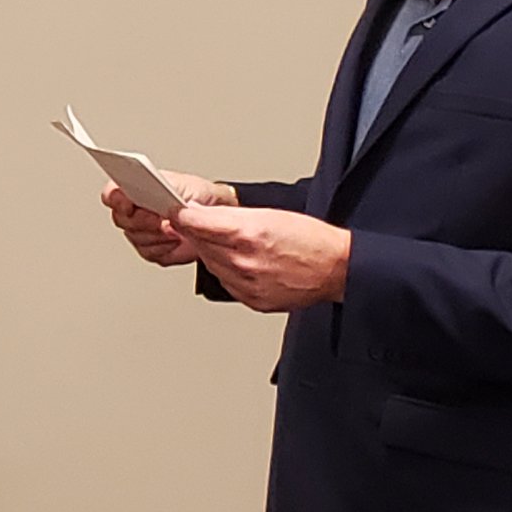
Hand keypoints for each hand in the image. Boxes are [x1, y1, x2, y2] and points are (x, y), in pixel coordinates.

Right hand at [101, 173, 234, 265]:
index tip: (128, 204)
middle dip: (144, 222)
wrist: (214, 215)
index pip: (112, 194)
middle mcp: (133, 211)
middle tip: (162, 220)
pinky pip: (151, 254)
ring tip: (176, 229)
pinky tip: (178, 240)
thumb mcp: (182, 183)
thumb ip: (164, 188)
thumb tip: (156, 199)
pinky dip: (167, 248)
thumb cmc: (197, 195)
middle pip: (122, 220)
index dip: (115, 199)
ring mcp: (140, 232)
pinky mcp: (151, 250)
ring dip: (159, 236)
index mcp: (134, 188)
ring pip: (137, 239)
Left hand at [170, 203, 349, 312]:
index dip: (183, 216)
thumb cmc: (310, 239)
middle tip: (195, 222)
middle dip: (196, 232)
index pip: (196, 224)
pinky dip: (226, 270)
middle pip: (200, 244)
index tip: (175, 212)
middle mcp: (244, 262)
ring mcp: (247, 284)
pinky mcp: (252, 300)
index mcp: (247, 234)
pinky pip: (226, 281)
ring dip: (211, 251)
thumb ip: (229, 215)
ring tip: (228, 241)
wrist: (336, 269)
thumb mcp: (268, 213)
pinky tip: (239, 261)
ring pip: (211, 264)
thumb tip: (200, 213)